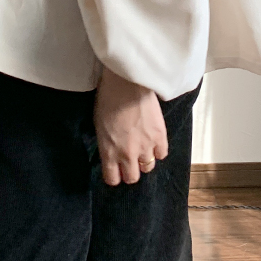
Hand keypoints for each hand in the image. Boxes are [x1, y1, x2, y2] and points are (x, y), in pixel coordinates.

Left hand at [93, 65, 167, 184]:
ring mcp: (145, 147)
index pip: (112, 179)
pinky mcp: (159, 137)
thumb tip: (111, 151)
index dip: (114, 175)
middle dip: (130, 170)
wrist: (126, 82)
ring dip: (144, 159)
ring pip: (147, 167)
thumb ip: (106, 144)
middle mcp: (127, 155)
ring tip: (142, 148)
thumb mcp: (98, 125)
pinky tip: (153, 141)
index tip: (115, 170)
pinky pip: (162, 154)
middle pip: (132, 178)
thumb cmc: (108, 98)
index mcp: (108, 152)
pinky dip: (158, 149)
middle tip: (130, 160)